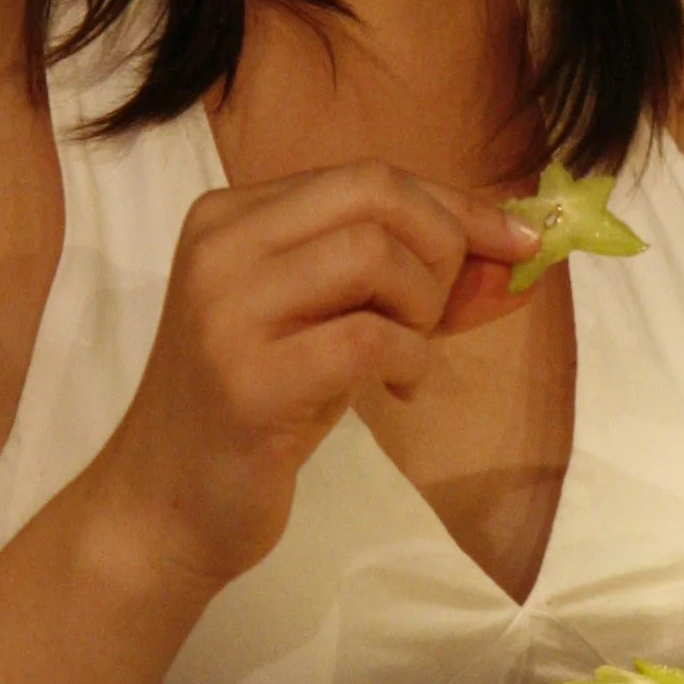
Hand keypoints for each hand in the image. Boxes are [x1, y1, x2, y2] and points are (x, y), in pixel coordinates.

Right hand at [88, 163, 538, 608]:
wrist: (165, 506)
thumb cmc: (255, 411)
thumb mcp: (330, 326)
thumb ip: (410, 283)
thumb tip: (515, 252)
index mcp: (231, 216)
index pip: (367, 178)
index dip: (455, 207)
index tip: (518, 242)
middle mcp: (220, 245)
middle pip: (374, 195)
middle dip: (444, 246)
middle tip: (440, 314)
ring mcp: (226, 310)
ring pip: (373, 256)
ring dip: (423, 306)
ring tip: (407, 354)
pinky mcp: (247, 381)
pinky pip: (367, 338)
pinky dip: (409, 359)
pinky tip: (396, 390)